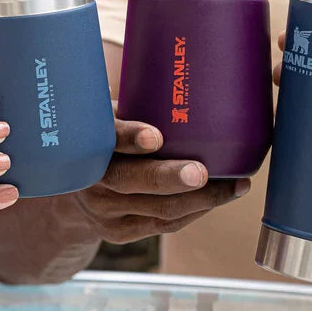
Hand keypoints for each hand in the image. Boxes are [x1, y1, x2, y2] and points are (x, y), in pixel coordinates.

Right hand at [70, 116, 247, 243]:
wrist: (74, 192)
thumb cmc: (108, 139)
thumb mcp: (109, 117)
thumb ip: (134, 108)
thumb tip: (188, 79)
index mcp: (90, 140)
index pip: (108, 137)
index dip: (131, 137)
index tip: (155, 136)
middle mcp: (93, 177)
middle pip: (133, 180)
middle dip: (173, 178)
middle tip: (204, 172)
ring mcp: (104, 209)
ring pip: (159, 208)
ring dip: (203, 199)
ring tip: (236, 186)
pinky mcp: (119, 231)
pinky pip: (164, 224)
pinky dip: (196, 210)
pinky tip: (217, 199)